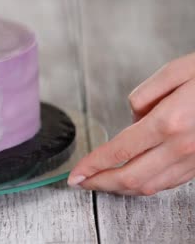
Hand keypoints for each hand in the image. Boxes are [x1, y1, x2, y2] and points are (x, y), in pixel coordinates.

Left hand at [67, 52, 194, 195]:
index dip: (93, 165)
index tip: (76, 173)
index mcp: (169, 122)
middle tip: (81, 182)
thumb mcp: (177, 70)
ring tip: (101, 182)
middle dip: (100, 184)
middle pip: (130, 178)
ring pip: (150, 186)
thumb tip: (133, 116)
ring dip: (121, 188)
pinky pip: (169, 182)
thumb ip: (146, 94)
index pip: (118, 152)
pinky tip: (132, 177)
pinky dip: (145, 184)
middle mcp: (182, 147)